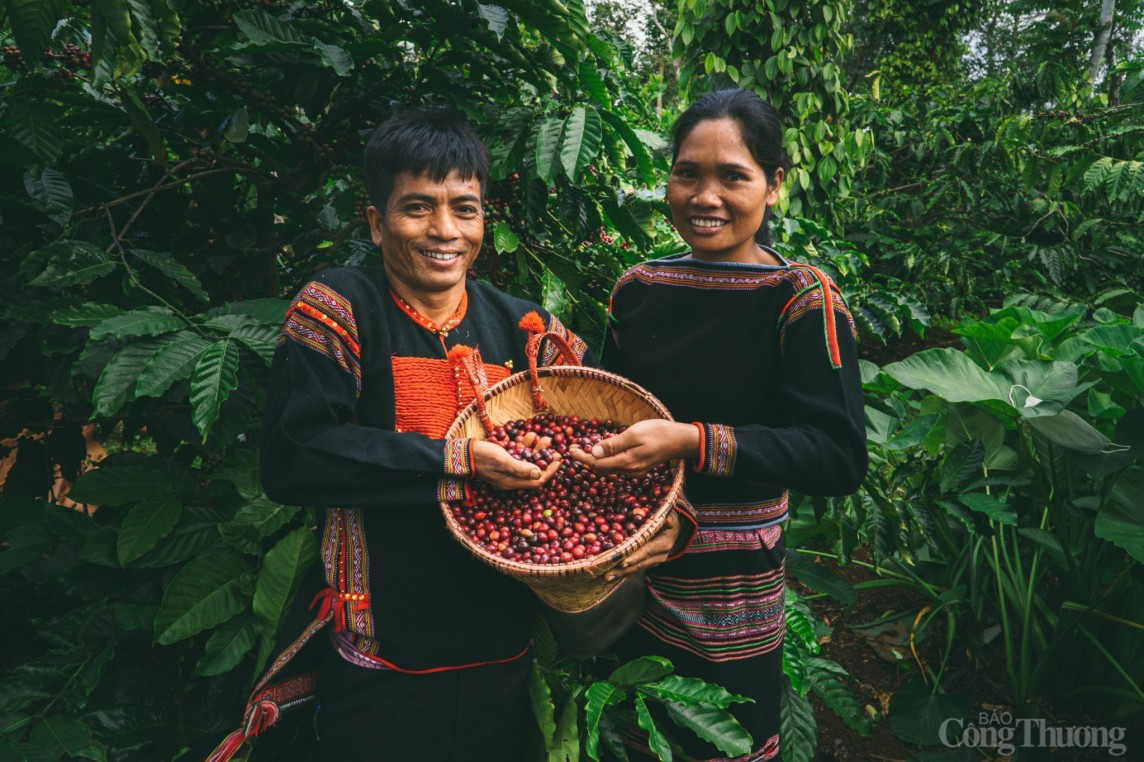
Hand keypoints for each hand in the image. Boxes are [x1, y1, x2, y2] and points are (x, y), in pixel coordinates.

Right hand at [472, 439, 560, 490]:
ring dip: (537, 450)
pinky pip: (518, 454)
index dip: (549, 472)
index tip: (559, 461)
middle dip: (546, 460)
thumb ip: (521, 468)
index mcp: (512, 482)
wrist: (463, 452)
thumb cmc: (482, 456)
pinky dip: (525, 445)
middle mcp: (511, 477)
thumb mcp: (503, 461)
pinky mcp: (502, 460)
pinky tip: (530, 434)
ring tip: (545, 438)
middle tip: (556, 450)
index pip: (537, 481)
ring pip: (527, 460)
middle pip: (534, 471)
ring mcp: (507, 469)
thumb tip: (539, 473)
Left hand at [567, 419, 698, 475]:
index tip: (570, 449)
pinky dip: (606, 460)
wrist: (682, 440)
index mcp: (626, 462)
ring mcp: (635, 470)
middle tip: (573, 448)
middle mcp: (629, 470)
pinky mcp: (639, 466)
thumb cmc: (659, 432)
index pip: (597, 464)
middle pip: (601, 468)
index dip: (582, 457)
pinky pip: (617, 466)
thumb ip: (614, 444)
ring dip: (595, 460)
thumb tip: (594, 452)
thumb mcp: (634, 434)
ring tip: (583, 450)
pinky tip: (602, 452)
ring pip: (608, 468)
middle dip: (585, 459)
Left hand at [605, 510, 680, 580]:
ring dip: (619, 574)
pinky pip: (634, 568)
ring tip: (604, 578)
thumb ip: (668, 519)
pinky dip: (622, 572)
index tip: (622, 562)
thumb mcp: (671, 516)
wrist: (677, 531)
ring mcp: (653, 561)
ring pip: (635, 569)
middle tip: (606, 575)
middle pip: (638, 565)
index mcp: (662, 545)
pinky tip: (610, 575)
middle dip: (621, 570)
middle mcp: (658, 556)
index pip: (646, 552)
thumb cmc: (670, 519)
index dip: (634, 557)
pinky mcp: (647, 563)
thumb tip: (667, 520)